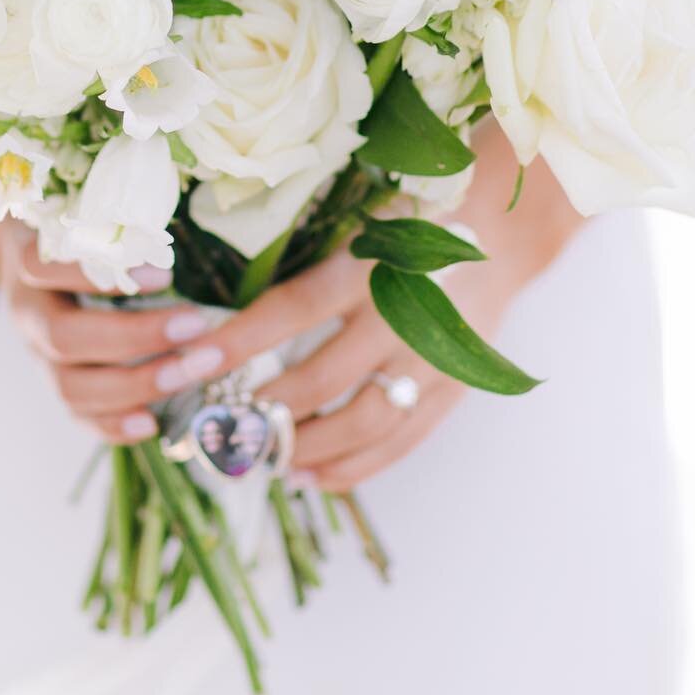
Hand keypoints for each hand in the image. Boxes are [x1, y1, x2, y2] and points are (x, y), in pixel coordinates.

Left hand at [0, 131, 578, 486]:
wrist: (505, 226)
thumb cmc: (412, 217)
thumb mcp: (357, 223)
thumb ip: (305, 265)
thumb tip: (224, 307)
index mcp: (370, 263)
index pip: (291, 311)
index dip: (238, 341)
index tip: (188, 362)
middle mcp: (403, 312)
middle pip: (324, 378)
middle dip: (265, 410)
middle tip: (219, 428)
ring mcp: (435, 356)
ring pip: (364, 421)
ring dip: (308, 449)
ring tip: (263, 462)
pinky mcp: (455, 386)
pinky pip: (402, 440)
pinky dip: (356, 466)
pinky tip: (314, 476)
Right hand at [1, 226, 370, 446]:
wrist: (29, 252)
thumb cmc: (76, 222)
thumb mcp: (84, 204)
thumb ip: (119, 208)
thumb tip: (190, 186)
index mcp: (31, 261)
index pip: (44, 268)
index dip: (98, 274)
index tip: (163, 273)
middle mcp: (29, 313)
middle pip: (66, 338)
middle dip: (137, 338)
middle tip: (197, 328)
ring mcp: (40, 355)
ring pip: (72, 386)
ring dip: (136, 385)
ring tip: (191, 374)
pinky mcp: (59, 381)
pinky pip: (78, 416)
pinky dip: (113, 426)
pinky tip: (152, 426)